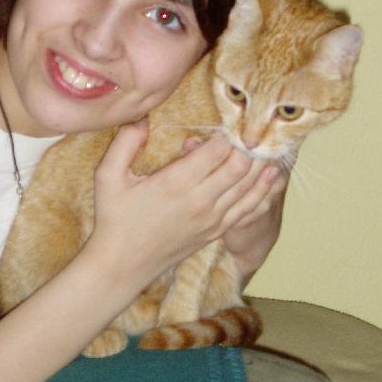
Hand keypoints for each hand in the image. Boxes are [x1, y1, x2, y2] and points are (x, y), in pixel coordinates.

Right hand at [86, 120, 284, 288]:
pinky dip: (265, 191)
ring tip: (272, 144)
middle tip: (252, 128)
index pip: (217, 150)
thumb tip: (142, 115)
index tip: (228, 119)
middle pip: (240, 166)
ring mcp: (212, 219)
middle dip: (249, 145)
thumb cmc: (114, 218)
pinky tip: (274, 176)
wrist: (122, 265)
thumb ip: (125, 142)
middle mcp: (200, 201)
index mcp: (176, 183)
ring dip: (262, 165)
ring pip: (251, 187)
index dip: (227, 132)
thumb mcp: (108, 176)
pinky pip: (250, 210)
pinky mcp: (217, 232)